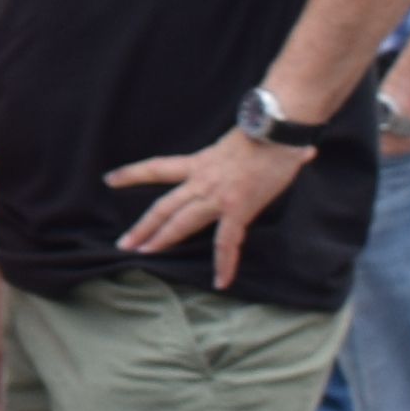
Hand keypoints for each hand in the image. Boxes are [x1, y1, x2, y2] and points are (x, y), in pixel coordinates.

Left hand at [110, 128, 309, 289]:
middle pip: (163, 206)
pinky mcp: (237, 209)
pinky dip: (224, 264)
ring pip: (181, 222)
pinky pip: (226, 242)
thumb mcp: (246, 141)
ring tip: (144, 255)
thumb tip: (300, 150)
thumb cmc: (268, 132)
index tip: (109, 179)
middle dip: (142, 227)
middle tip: (123, 244)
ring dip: (161, 240)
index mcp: (199, 163)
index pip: (157, 168)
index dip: (132, 174)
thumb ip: (258, 149)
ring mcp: (217, 196)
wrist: (276, 129)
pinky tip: (220, 281)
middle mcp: (201, 181)